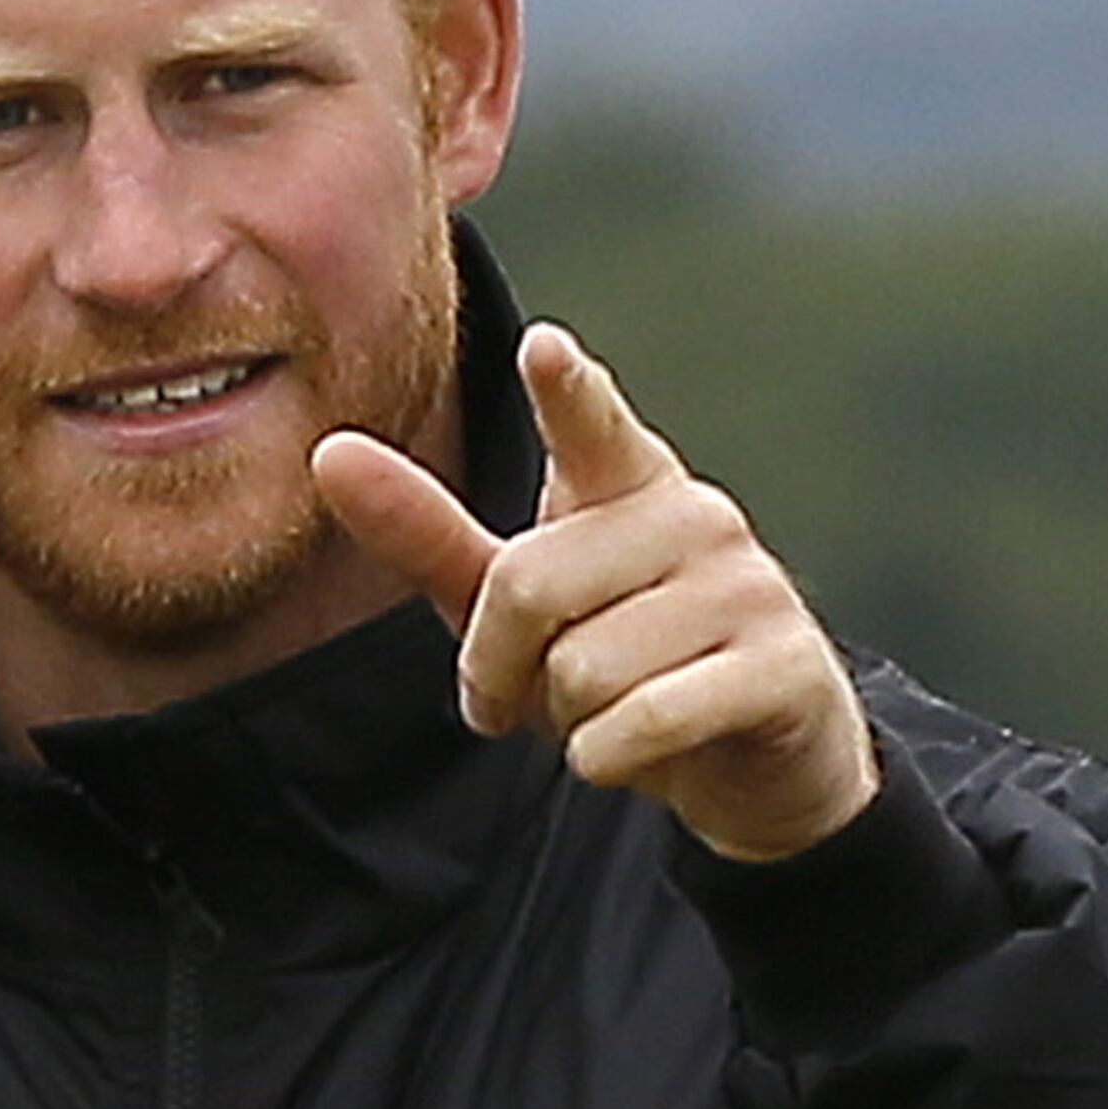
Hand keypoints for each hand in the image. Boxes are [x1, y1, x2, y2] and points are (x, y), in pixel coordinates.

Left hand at [312, 326, 878, 864]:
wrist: (758, 758)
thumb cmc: (625, 666)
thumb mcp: (517, 607)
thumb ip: (430, 535)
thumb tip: (330, 452)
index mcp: (628, 483)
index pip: (590, 424)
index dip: (566, 392)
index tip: (543, 349)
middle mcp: (694, 517)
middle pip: (529, 588)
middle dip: (505, 670)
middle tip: (534, 695)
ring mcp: (745, 588)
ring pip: (583, 669)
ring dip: (571, 722)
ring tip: (613, 714)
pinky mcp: (777, 668)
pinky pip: (642, 722)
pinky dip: (609, 758)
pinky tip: (636, 751)